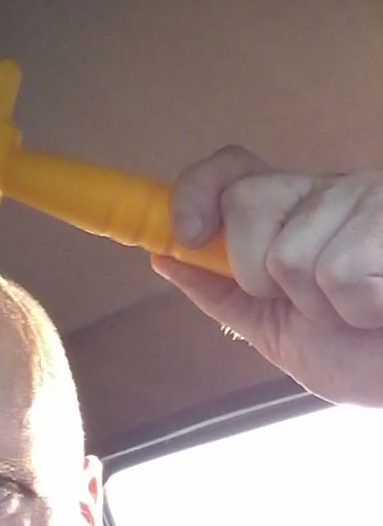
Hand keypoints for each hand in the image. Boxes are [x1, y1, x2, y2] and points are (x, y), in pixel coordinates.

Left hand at [152, 147, 382, 406]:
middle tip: (317, 302)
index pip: (232, 170)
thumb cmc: (366, 356)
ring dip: (325, 306)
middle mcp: (332, 193)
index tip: (184, 236)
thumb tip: (162, 255)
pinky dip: (360, 308)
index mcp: (296, 214)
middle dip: (262, 274)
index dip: (196, 191)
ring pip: (289, 252)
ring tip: (365, 310)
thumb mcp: (279, 330)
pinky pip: (339, 270)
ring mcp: (370, 198)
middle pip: (246, 202)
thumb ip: (223, 292)